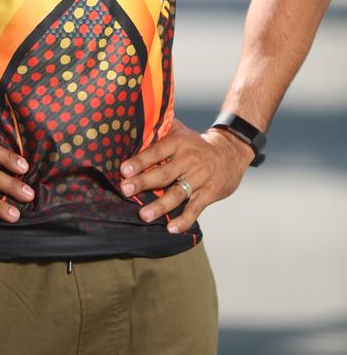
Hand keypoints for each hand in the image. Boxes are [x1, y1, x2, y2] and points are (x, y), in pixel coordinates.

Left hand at [119, 118, 254, 233]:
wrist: (230, 152)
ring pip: (178, 194)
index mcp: (179, 143)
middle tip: (126, 190)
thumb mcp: (180, 130)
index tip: (124, 170)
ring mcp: (200, 178)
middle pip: (164, 174)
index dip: (140, 161)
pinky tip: (171, 229)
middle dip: (144, 183)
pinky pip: (195, 209)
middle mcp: (189, 160)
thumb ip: (159, 129)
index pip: (157, 152)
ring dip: (160, 206)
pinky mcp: (209, 193)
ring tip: (144, 215)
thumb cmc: (195, 143)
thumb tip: (133, 126)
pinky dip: (184, 220)